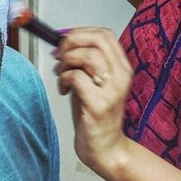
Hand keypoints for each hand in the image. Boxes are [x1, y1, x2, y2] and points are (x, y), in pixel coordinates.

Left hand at [54, 27, 132, 180]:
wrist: (106, 148)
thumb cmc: (96, 116)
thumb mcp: (93, 83)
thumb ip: (83, 63)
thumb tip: (62, 44)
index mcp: (122, 68)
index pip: (104, 35)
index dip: (80, 32)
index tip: (64, 42)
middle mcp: (121, 76)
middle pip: (97, 40)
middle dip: (71, 42)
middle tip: (59, 55)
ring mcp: (111, 91)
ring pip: (87, 57)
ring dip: (66, 62)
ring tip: (61, 75)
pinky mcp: (98, 105)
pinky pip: (77, 78)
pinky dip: (64, 79)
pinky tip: (63, 90)